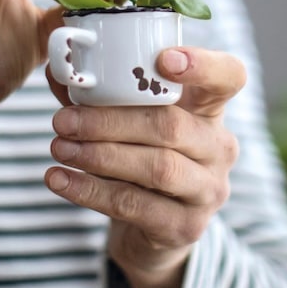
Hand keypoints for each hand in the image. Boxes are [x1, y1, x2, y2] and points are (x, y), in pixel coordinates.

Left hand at [44, 47, 244, 287]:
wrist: (150, 227)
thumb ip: (100, 93)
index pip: (228, 76)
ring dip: (100, 156)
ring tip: (59, 147)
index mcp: (211, 108)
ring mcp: (208, 190)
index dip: (203, 65)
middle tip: (63, 120)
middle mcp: (219, 147)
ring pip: (157, 167)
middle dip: (110, 121)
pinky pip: (135, 205)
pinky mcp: (185, 227)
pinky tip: (60, 179)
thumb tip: (58, 67)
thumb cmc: (140, 155)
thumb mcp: (128, 120)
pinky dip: (91, 191)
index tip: (163, 60)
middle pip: (172, 126)